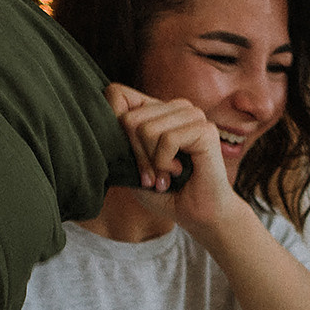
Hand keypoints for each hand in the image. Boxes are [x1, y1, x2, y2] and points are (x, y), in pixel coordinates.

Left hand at [106, 81, 243, 237]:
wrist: (199, 215)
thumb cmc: (165, 192)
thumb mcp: (131, 166)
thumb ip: (117, 141)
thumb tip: (102, 123)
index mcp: (157, 109)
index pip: (117, 94)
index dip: (114, 127)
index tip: (131, 160)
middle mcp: (175, 107)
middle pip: (129, 119)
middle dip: (137, 155)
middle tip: (151, 177)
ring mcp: (192, 115)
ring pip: (147, 129)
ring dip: (152, 162)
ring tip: (165, 176)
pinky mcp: (206, 129)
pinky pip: (168, 139)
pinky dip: (166, 164)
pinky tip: (178, 172)